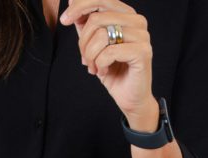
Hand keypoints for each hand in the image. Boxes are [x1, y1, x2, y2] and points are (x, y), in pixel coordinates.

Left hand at [60, 0, 158, 128]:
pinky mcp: (142, 52)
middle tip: (85, 60)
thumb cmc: (114, 72)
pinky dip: (100, 64)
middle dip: (84, 42)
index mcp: (127, 15)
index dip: (79, 7)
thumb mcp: (94, 45)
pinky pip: (109, 52)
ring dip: (91, 55)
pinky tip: (104, 72)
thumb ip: (86, 23)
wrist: (130, 99)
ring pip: (101, 35)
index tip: (64, 21)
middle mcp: (137, 21)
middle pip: (97, 18)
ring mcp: (142, 36)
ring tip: (94, 68)